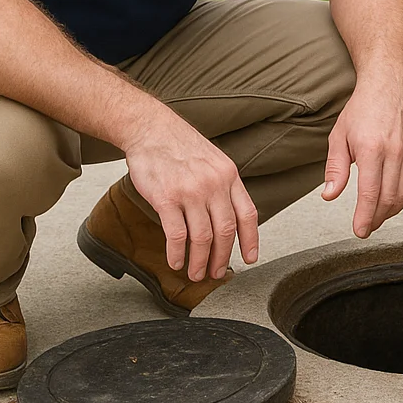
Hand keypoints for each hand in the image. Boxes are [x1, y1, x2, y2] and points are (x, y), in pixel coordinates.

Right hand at [124, 112, 258, 282]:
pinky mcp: (166, 198)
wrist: (151, 128)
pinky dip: (177, 253)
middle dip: (222, 258)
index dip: (251, 240)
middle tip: (217, 273)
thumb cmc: (180, 145)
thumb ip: (222, 186)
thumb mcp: (213, 160)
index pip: (247, 214)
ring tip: (196, 273)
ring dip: (200, 262)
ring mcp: (190, 191)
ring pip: (202, 237)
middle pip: (225, 231)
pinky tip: (176, 262)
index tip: (250, 259)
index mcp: (229, 175)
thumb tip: (228, 217)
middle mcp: (213, 184)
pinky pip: (177, 234)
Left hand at [322, 86, 402, 238]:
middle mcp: (394, 152)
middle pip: (388, 198)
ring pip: (402, 195)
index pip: (370, 192)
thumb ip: (335, 168)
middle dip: (375, 219)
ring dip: (389, 213)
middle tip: (364, 229)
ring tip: (374, 219)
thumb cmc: (360, 111)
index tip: (359, 231)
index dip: (364, 216)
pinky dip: (401, 201)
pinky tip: (389, 205)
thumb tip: (329, 195)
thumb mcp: (338, 137)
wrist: (387, 87)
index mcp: (372, 148)